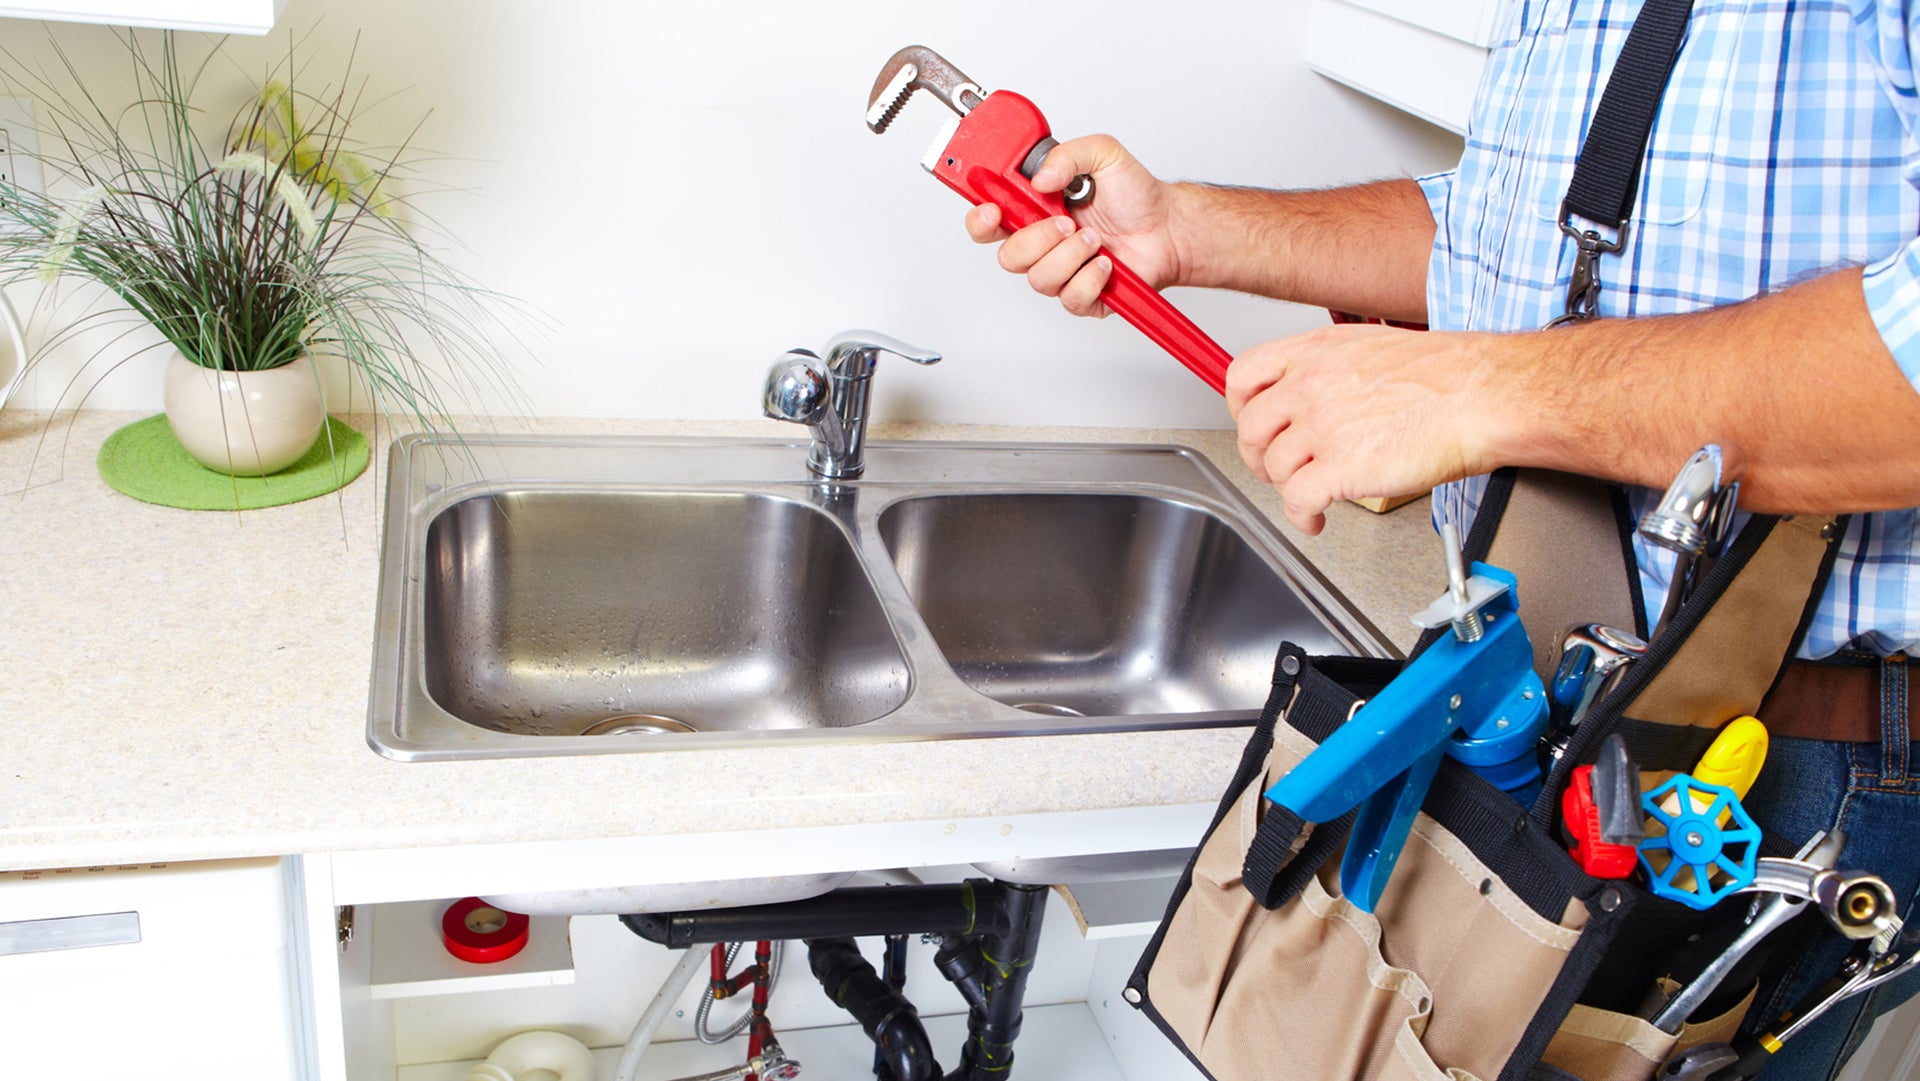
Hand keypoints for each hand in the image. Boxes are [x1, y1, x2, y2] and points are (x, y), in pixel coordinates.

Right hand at [963, 135, 1183, 317]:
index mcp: (1035, 209)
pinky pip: (1070, 297)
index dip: (981, 219)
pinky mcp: (1080, 296)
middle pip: (1008, 256)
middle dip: (1037, 239)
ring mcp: (1060, 271)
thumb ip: (1069, 154)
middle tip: (1066, 221)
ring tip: (1096, 238)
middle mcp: (1043, 243)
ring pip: (1039, 278)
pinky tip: (1106, 262)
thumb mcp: (1104, 154)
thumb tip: (1039, 179)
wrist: (1168, 228)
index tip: (993, 210)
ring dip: (1071, 255)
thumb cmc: (1136, 196)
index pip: (989, 220)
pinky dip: (1091, 278)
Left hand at [1226, 324, 1512, 534]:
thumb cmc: (1447, 375)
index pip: (1243, 376)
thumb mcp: (1371, 348)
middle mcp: (1311, 385)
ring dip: (1289, 488)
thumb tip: (1310, 393)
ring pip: (1276, 468)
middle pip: (1252, 429)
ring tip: (1312, 494)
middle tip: (1278, 469)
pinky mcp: (1339, 467)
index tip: (1253, 425)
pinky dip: (1302, 517)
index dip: (1241, 408)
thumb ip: (1330, 368)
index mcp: (1316, 352)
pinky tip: (1316, 519)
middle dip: (1260, 457)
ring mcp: (1323, 425)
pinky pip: (1298, 501)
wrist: (1482, 394)